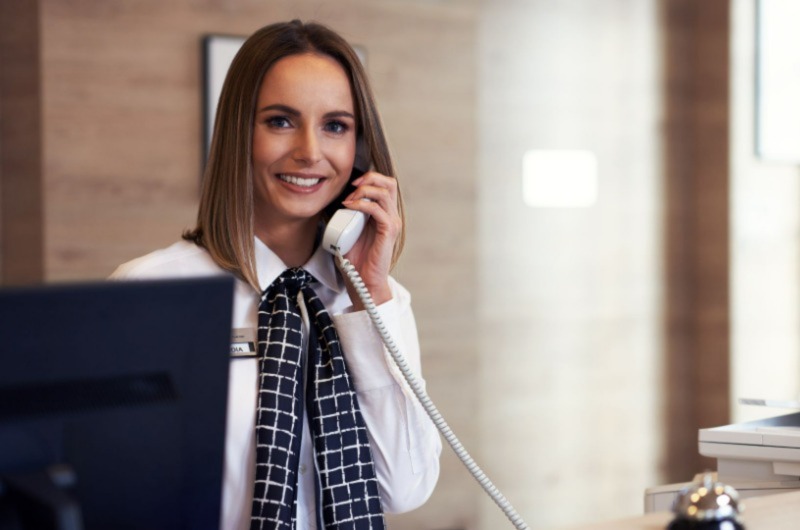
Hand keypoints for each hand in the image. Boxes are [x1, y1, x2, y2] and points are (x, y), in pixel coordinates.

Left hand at [339, 171, 400, 307]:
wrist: (363, 282)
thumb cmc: (356, 260)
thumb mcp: (349, 231)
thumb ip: (348, 216)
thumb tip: (335, 202)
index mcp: (384, 214)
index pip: (384, 185)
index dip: (369, 179)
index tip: (350, 185)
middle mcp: (391, 216)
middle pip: (389, 183)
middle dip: (370, 178)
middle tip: (352, 185)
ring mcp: (392, 223)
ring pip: (384, 192)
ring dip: (364, 190)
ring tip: (349, 199)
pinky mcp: (389, 231)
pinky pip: (378, 209)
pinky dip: (362, 204)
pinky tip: (349, 207)